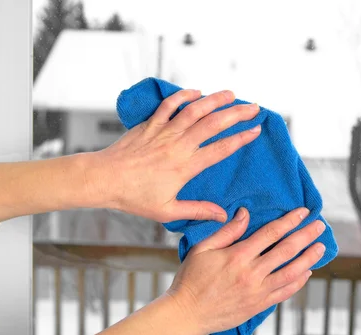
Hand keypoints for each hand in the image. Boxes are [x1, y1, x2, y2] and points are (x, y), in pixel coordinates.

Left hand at [85, 89, 260, 222]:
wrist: (104, 179)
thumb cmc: (134, 197)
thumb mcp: (167, 210)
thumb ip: (198, 210)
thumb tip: (223, 216)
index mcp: (185, 166)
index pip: (221, 149)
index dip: (241, 138)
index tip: (256, 130)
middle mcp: (178, 145)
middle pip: (213, 124)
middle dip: (237, 113)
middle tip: (254, 107)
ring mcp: (164, 131)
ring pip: (195, 109)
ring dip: (215, 99)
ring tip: (232, 94)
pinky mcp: (150, 124)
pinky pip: (169, 105)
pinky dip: (183, 96)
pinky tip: (196, 92)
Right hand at [166, 207, 325, 334]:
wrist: (186, 314)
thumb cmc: (191, 279)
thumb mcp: (202, 249)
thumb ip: (226, 232)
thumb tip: (245, 214)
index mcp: (238, 256)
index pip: (270, 233)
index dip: (289, 221)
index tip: (303, 212)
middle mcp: (252, 273)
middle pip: (286, 250)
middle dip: (306, 236)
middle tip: (320, 226)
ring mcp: (257, 291)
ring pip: (291, 272)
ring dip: (309, 258)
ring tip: (321, 248)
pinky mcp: (258, 306)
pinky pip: (284, 293)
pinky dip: (298, 282)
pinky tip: (307, 273)